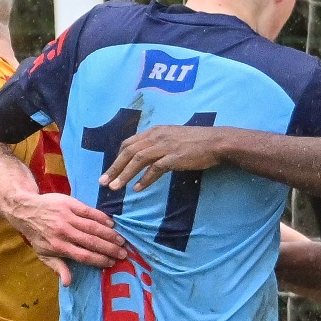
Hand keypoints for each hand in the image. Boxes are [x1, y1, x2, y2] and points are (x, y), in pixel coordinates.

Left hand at [1, 193, 125, 284]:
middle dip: (109, 249)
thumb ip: (57, 267)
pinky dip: (102, 218)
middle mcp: (64, 232)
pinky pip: (89, 212)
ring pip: (93, 227)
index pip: (84, 256)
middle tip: (123, 253)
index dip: (99, 260)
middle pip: (92, 242)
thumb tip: (68, 283)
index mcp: (59, 247)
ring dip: (109, 234)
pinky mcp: (70, 204)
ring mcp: (67, 217)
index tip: (111, 263)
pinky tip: (111, 224)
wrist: (25, 209)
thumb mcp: (43, 254)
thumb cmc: (37, 234)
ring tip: (121, 240)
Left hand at [102, 122, 229, 194]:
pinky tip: (137, 189)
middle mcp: (157, 136)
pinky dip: (144, 179)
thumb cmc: (197, 142)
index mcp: (155, 131)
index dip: (117, 157)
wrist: (217, 141)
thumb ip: (159, 145)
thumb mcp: (173, 138)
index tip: (111, 170)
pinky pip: (155, 169)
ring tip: (115, 188)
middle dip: (114, 167)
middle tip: (103, 182)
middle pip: (128, 151)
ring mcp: (165, 146)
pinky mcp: (175, 157)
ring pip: (138, 160)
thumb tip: (148, 159)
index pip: (129, 143)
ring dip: (124, 174)